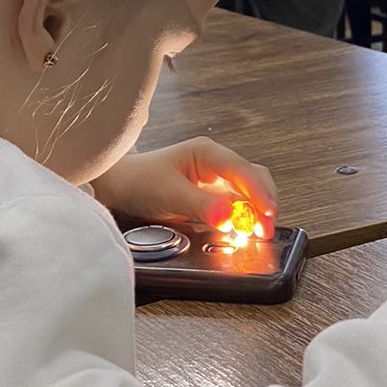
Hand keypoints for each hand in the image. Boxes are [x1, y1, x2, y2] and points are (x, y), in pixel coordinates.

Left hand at [92, 138, 277, 236]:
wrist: (118, 187)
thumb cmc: (139, 181)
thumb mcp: (169, 193)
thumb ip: (201, 205)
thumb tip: (229, 217)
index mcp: (207, 153)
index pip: (243, 170)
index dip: (259, 192)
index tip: (268, 213)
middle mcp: (215, 163)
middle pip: (253, 179)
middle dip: (263, 203)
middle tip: (265, 229)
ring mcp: (215, 180)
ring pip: (247, 194)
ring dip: (255, 212)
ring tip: (257, 234)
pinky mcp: (211, 196)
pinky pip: (235, 206)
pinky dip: (242, 218)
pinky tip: (243, 232)